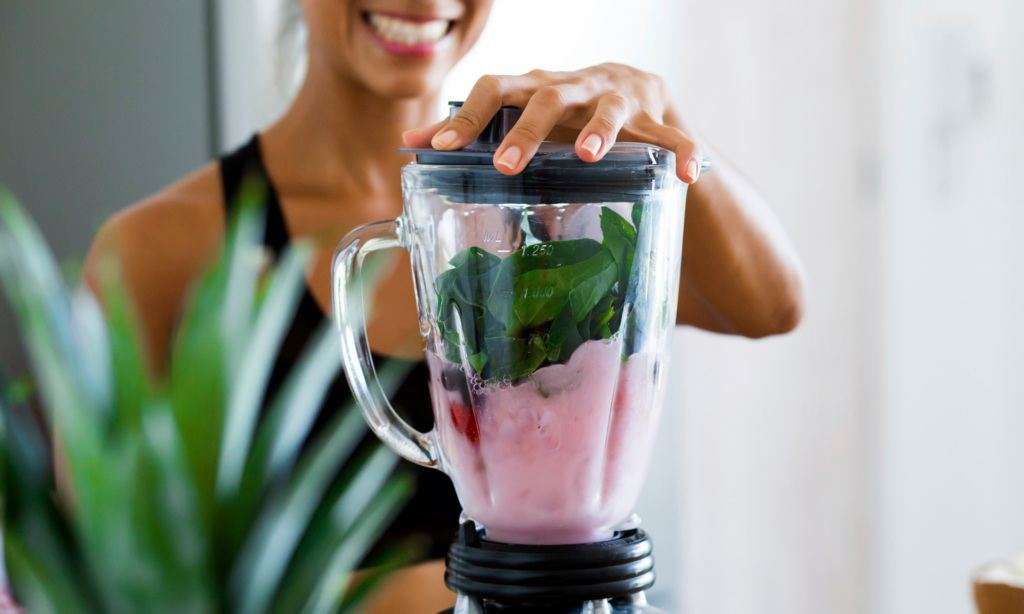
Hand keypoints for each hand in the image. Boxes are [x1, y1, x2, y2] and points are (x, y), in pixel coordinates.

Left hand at [402, 64, 704, 183]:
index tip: (442, 148)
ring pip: (609, 108)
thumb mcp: (519, 115)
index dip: (467, 117)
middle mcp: (573, 87)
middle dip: (526, 131)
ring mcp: (617, 98)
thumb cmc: (561, 112)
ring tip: (589, 156)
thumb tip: (409, 145)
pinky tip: (689, 175)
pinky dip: (683, 152)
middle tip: (508, 166)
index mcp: (534, 87)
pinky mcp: (656, 116)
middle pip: (546, 98)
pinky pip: (673, 135)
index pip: (494, 90)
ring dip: (599, 130)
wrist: (633, 89)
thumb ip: (471, 131)